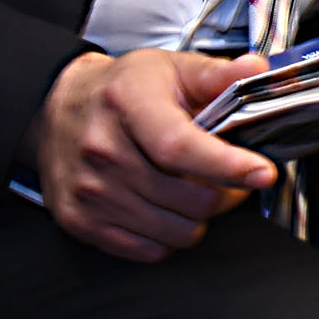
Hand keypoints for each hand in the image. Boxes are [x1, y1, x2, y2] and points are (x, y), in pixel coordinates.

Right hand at [30, 47, 280, 260]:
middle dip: (226, 194)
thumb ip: (218, 73)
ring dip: (199, 217)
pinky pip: (147, 250)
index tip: (262, 172)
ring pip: (174, 231)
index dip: (226, 165)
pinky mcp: (79, 221)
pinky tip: (166, 207)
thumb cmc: (122, 91)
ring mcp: (88, 191)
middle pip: (188, 198)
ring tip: (195, 190)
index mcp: (128, 104)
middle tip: (231, 178)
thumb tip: (256, 68)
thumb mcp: (171, 68)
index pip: (179, 147)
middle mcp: (102, 149)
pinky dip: (169, 235)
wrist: (56, 109)